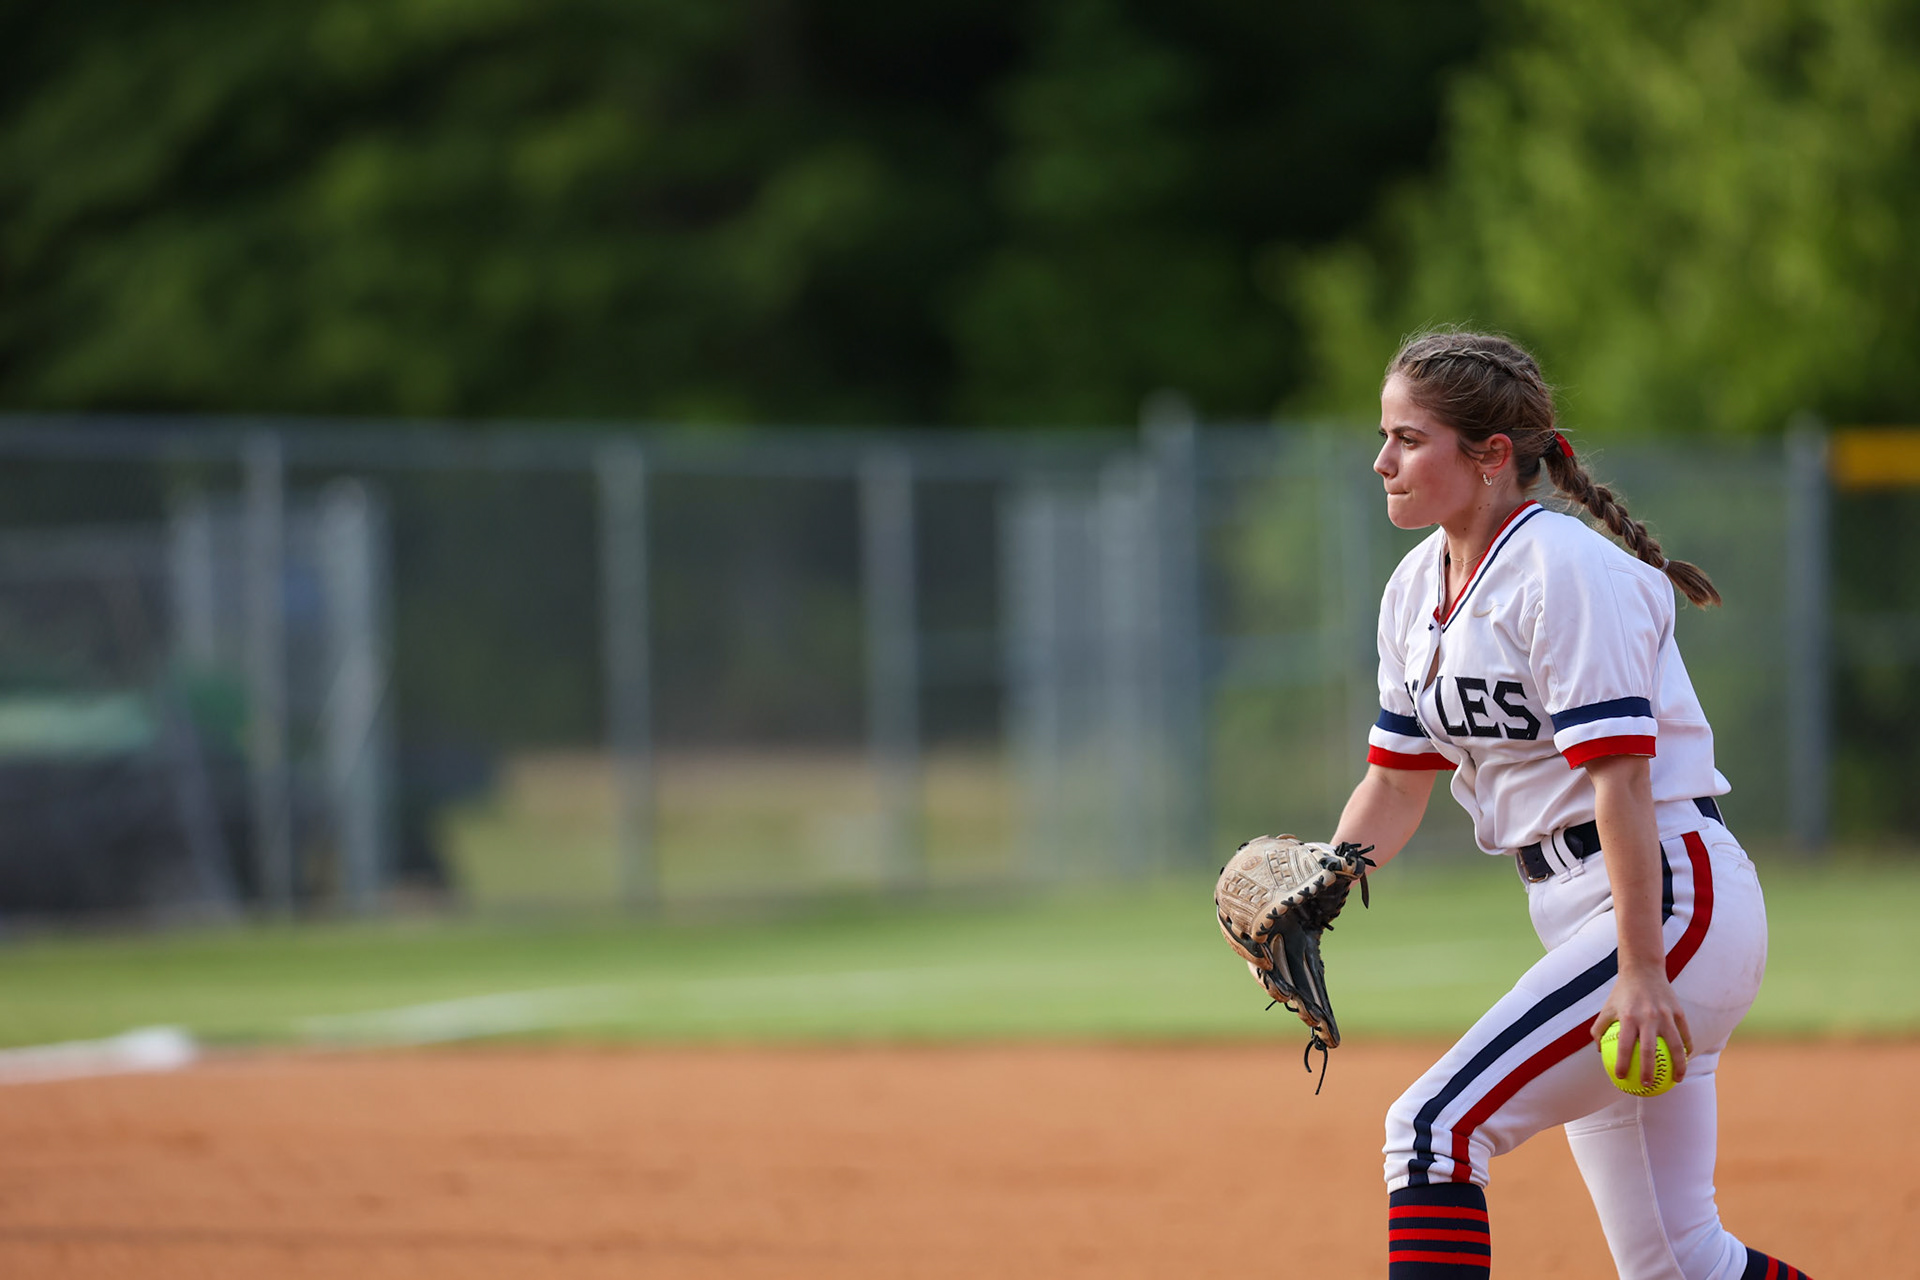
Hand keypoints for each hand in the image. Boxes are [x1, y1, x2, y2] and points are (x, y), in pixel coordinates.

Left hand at [1590, 965, 1693, 1087]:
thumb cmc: (1622, 992)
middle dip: (1650, 1071)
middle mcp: (1648, 1017)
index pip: (1625, 1046)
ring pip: (1675, 1046)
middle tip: (1649, 1086)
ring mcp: (1665, 1015)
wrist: (1643, 970)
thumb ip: (1599, 1028)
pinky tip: (1687, 1059)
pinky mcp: (1678, 1012)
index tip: (1621, 1078)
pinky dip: (1687, 1048)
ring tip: (1677, 1080)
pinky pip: (1685, 1034)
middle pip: (1651, 1051)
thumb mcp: (1607, 1007)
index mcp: (1628, 1017)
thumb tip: (1599, 1052)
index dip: (1623, 1063)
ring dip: (1678, 1065)